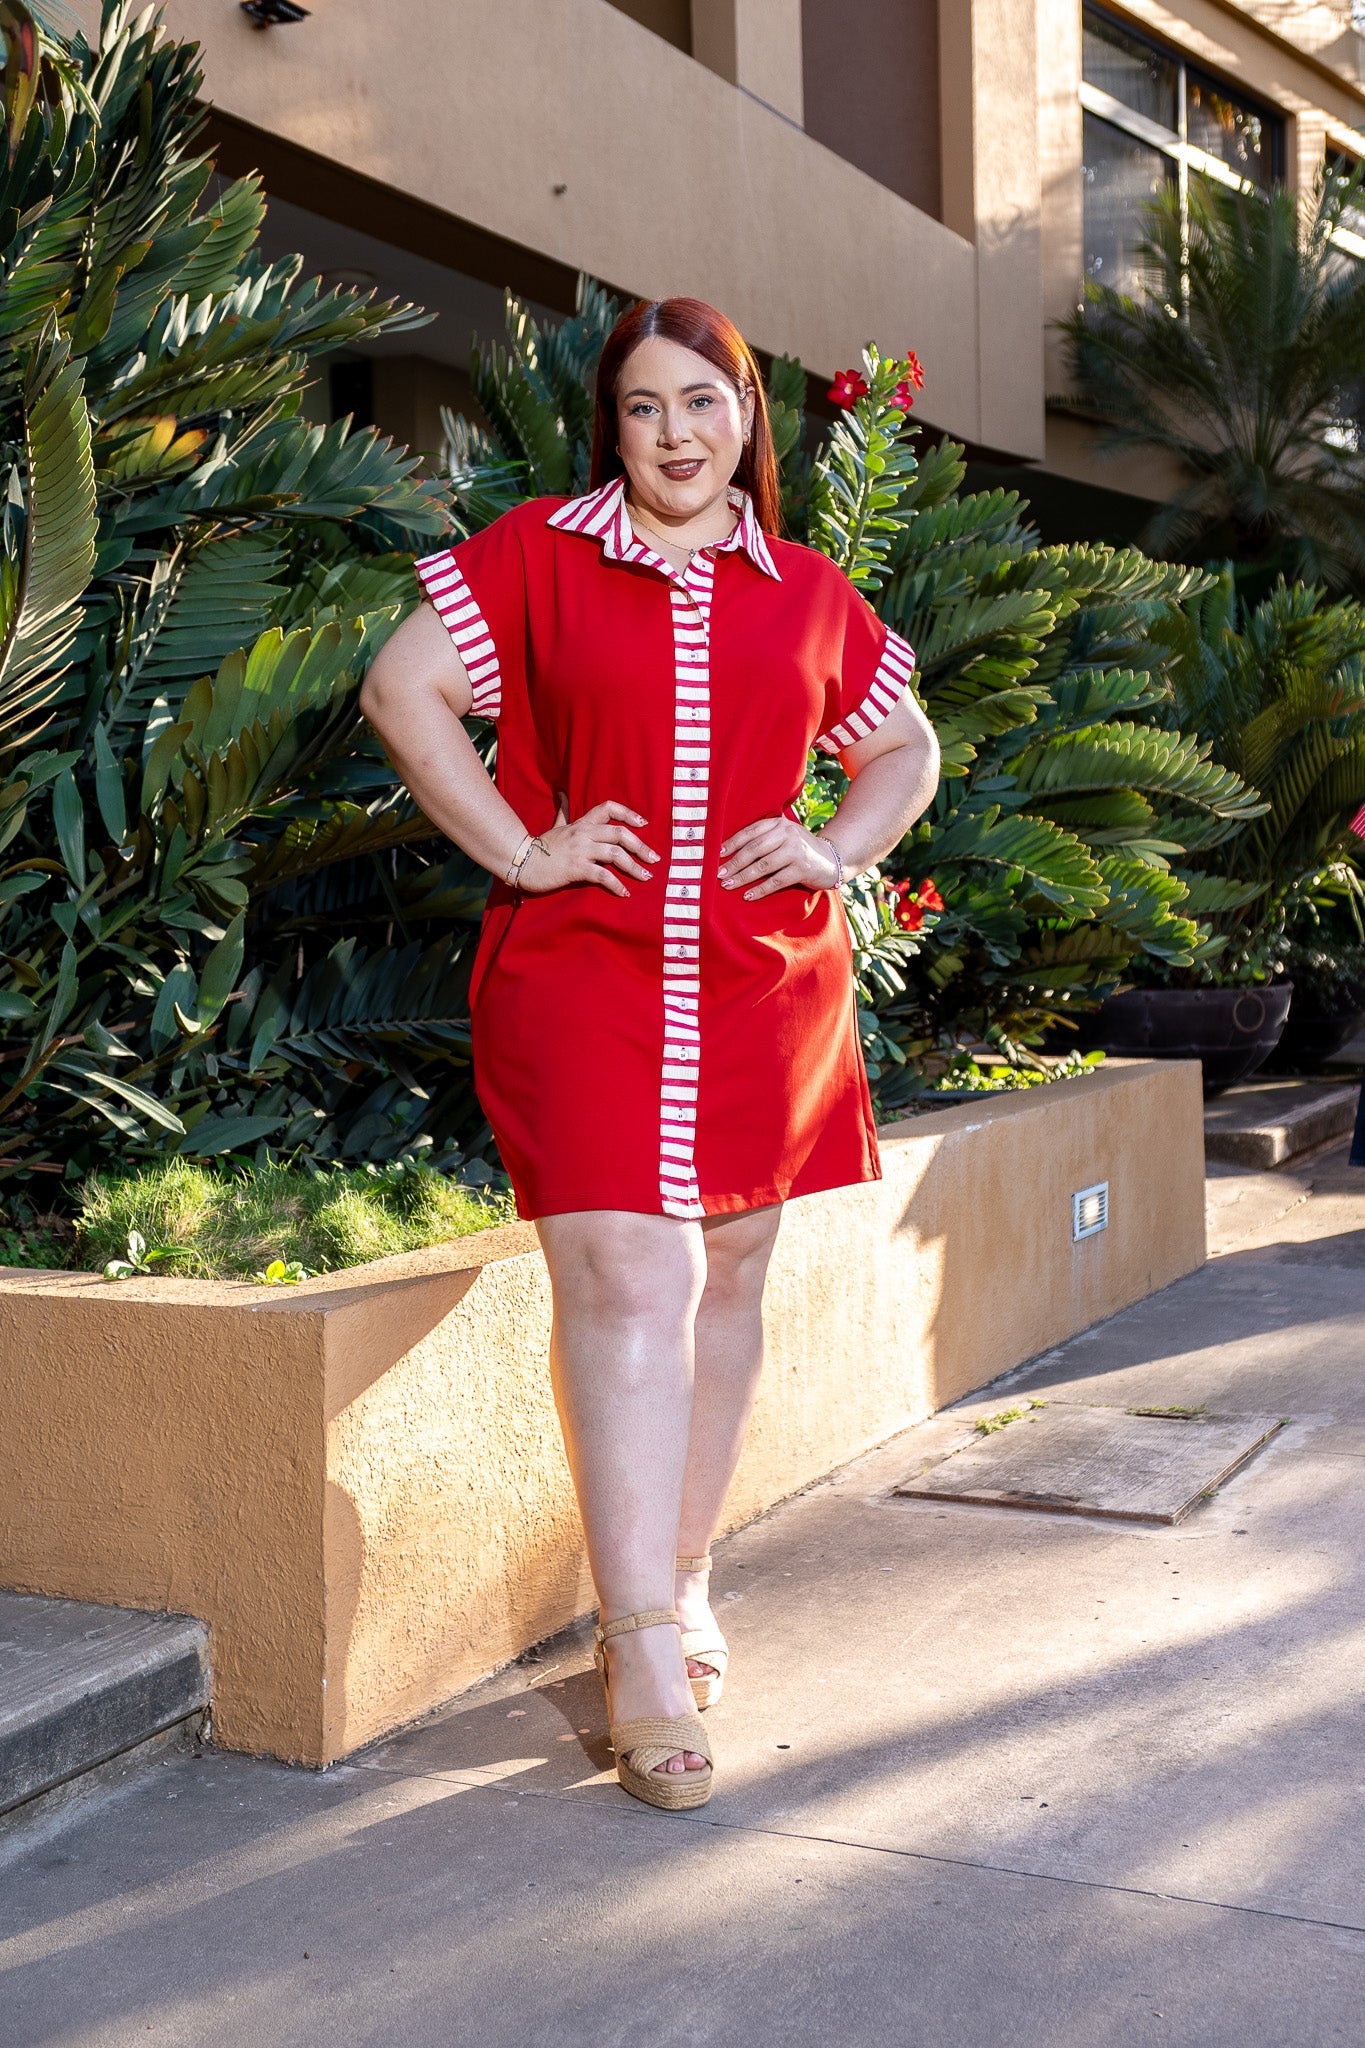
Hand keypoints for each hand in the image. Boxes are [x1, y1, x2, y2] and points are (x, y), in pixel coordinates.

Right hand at [517, 799, 659, 897]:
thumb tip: (563, 794)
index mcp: (581, 823)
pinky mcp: (575, 868)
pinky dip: (616, 885)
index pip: (608, 808)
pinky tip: (625, 893)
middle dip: (641, 846)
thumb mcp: (555, 826)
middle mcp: (583, 834)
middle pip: (620, 834)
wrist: (521, 862)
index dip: (628, 813)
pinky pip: (602, 875)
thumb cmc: (540, 848)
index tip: (643, 824)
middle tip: (655, 859)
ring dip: (634, 867)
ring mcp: (580, 851)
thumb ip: (564, 812)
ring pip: (615, 854)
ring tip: (646, 877)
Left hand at [718, 815, 840, 899]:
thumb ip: (764, 838)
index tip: (717, 855)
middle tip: (719, 874)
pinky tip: (747, 896)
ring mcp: (796, 851)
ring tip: (728, 885)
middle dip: (734, 863)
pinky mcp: (802, 869)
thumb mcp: (784, 836)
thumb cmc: (800, 849)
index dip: (732, 843)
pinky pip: (776, 881)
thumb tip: (730, 851)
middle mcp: (787, 834)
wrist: (832, 859)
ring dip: (742, 877)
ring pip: (763, 866)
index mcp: (779, 823)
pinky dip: (760, 890)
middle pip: (754, 849)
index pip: (750, 832)